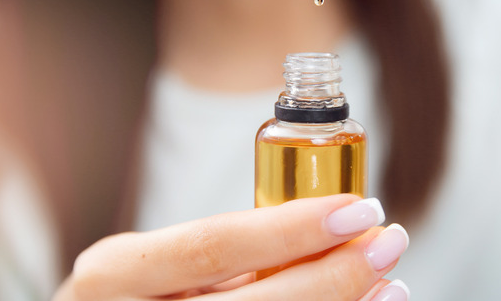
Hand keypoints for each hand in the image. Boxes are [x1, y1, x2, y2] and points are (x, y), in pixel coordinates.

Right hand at [52, 195, 409, 300]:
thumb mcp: (161, 265)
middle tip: (387, 244)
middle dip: (331, 276)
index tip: (358, 209)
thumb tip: (331, 230)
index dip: (290, 229)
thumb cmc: (142, 299)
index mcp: (113, 273)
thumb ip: (229, 254)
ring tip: (387, 284)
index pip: (211, 245)